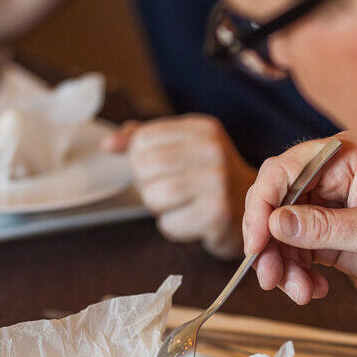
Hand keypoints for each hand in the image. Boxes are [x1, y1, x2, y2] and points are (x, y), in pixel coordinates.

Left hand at [103, 116, 255, 258]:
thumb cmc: (209, 181)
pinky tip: (191, 221)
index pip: (143, 139)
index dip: (138, 161)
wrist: (249, 212)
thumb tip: (107, 145)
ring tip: (180, 205)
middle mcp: (213, 151)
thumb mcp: (183, 149)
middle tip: (168, 193)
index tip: (156, 171)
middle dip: (146, 185)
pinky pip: (168, 223)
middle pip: (145, 166)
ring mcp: (218, 182)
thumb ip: (144, 140)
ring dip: (158, 208)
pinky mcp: (217, 214)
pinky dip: (172, 227)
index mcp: (203, 129)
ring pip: (153, 195)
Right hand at [243, 134, 356, 303]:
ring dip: (283, 267)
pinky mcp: (331, 237)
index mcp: (345, 158)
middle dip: (268, 244)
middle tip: (269, 276)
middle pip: (276, 205)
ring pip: (282, 235)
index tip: (256, 241)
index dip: (262, 205)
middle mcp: (332, 180)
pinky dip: (298, 275)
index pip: (285, 171)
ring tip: (299, 292)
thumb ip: (326, 228)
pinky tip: (313, 290)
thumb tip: (276, 224)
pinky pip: (298, 254)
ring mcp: (329, 209)